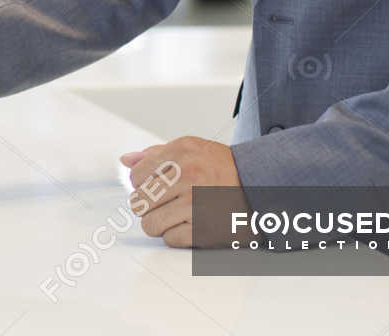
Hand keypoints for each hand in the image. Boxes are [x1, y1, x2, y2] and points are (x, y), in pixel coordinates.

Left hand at [119, 135, 238, 247]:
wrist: (262, 187)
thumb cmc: (223, 168)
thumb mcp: (192, 149)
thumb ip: (157, 154)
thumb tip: (126, 161)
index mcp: (181, 153)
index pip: (136, 176)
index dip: (143, 184)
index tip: (155, 187)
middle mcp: (188, 176)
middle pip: (139, 202)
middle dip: (148, 206)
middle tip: (164, 203)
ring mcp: (196, 204)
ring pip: (150, 225)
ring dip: (159, 223)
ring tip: (175, 215)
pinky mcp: (206, 229)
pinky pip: (170, 240)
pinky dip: (176, 236)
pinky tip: (189, 225)